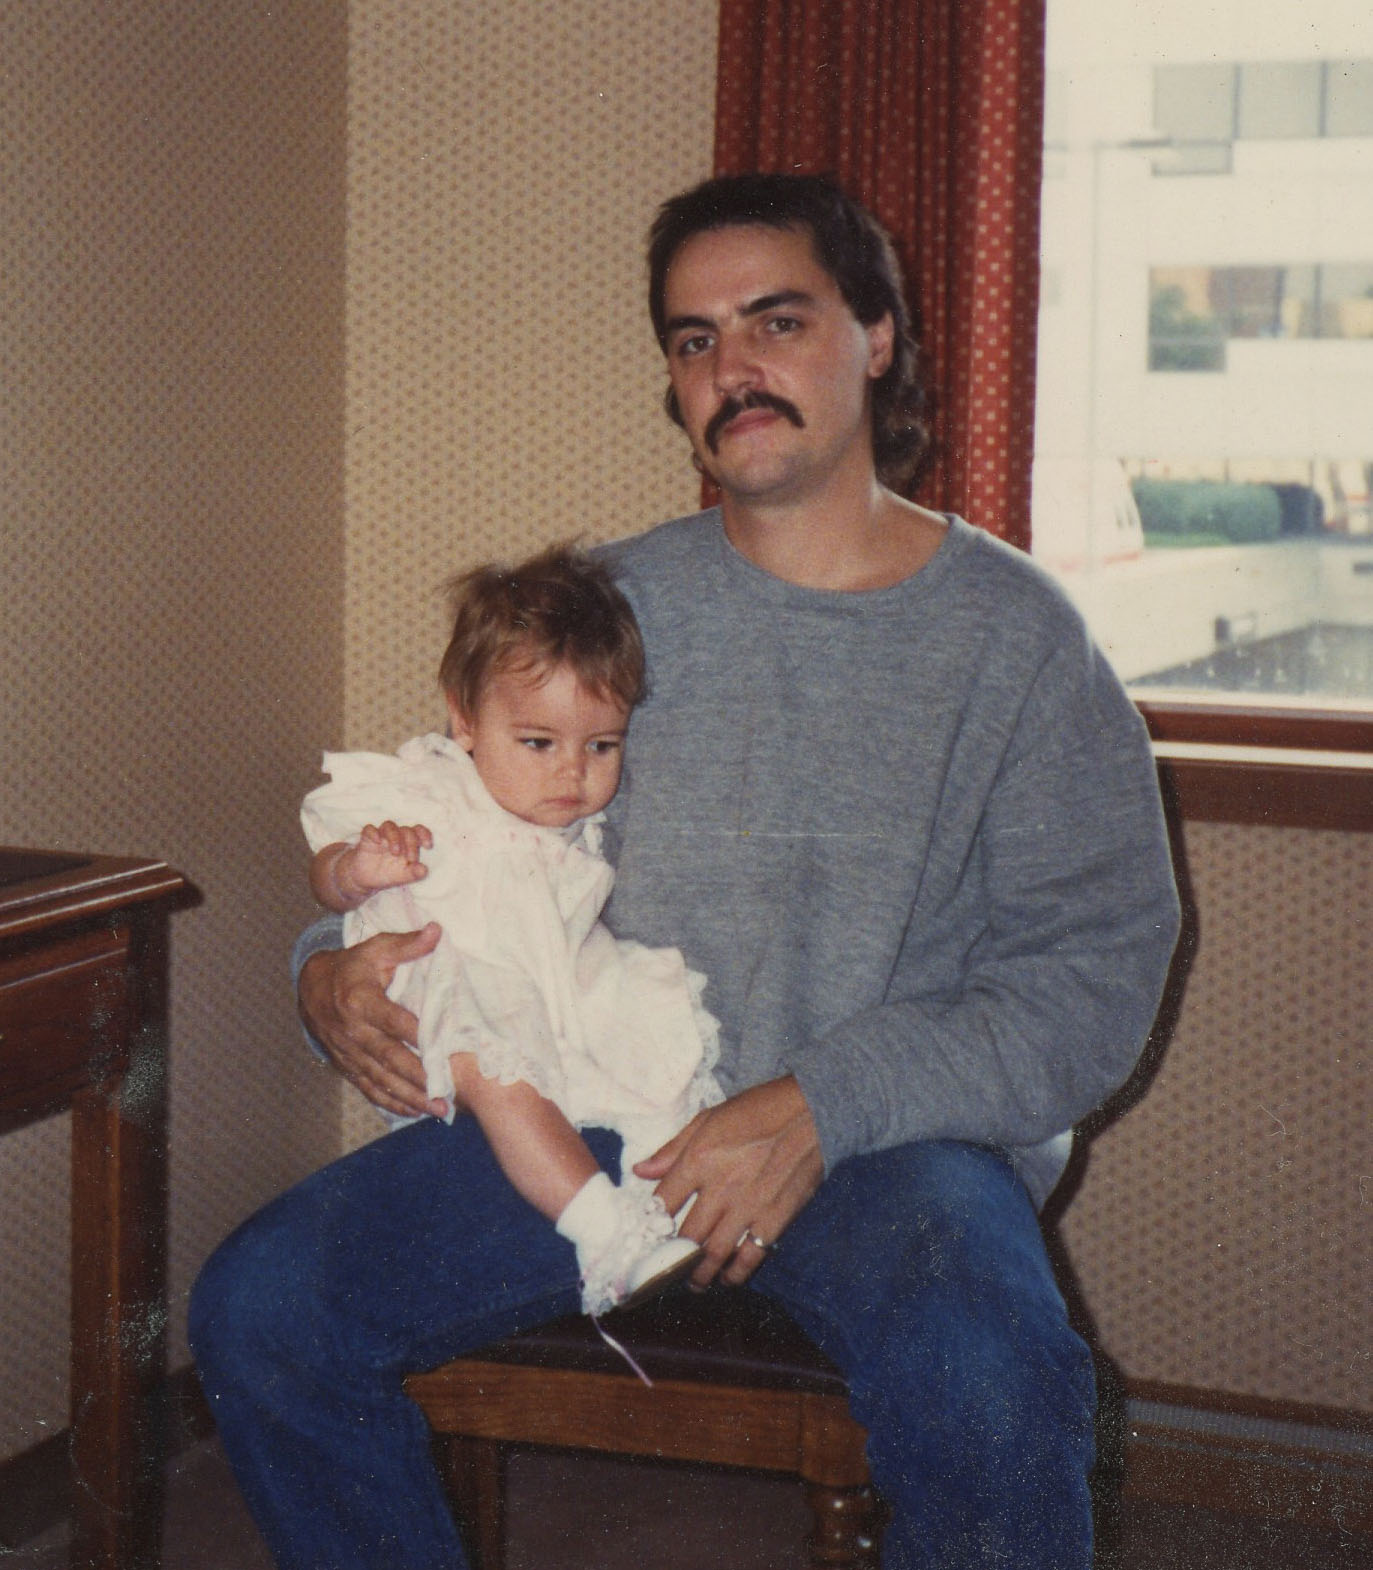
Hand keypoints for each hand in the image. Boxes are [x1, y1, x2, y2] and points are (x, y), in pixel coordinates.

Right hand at [298, 924, 445, 1118]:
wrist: (309, 987)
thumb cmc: (352, 966)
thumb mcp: (375, 949)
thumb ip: (406, 944)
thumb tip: (436, 931)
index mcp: (361, 1000)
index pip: (395, 1022)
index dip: (419, 1036)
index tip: (446, 1050)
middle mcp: (353, 1031)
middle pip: (390, 1058)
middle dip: (419, 1079)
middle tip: (448, 1094)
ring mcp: (348, 1052)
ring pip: (381, 1079)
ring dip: (410, 1097)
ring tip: (439, 1110)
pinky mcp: (346, 1065)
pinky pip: (368, 1088)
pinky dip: (391, 1102)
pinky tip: (413, 1112)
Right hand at [339, 821, 432, 901]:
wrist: (366, 879)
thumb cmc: (389, 873)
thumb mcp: (403, 876)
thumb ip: (414, 873)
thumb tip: (424, 870)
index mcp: (408, 843)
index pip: (418, 831)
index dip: (425, 835)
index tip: (428, 846)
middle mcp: (396, 836)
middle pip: (406, 830)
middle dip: (411, 843)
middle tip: (410, 858)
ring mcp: (381, 836)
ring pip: (389, 825)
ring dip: (394, 837)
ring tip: (396, 852)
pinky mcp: (367, 839)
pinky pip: (369, 829)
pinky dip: (373, 832)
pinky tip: (377, 840)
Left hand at [634, 1076, 822, 1288]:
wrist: (811, 1112)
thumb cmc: (757, 1111)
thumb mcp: (708, 1119)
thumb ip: (673, 1149)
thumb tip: (640, 1171)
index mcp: (699, 1159)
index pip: (662, 1204)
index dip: (651, 1225)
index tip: (650, 1236)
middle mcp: (720, 1187)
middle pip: (685, 1237)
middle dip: (672, 1259)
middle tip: (667, 1269)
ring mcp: (748, 1207)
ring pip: (714, 1254)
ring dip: (699, 1275)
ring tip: (693, 1281)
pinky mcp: (775, 1219)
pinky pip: (750, 1257)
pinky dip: (736, 1274)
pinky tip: (727, 1278)